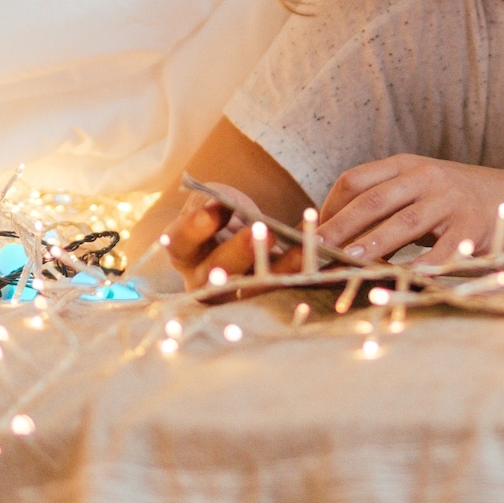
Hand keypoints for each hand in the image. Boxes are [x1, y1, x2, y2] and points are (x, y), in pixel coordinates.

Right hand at [159, 191, 302, 295]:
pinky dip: (305, 273)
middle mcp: (204, 282)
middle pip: (214, 275)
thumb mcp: (213, 204)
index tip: (214, 208)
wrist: (247, 234)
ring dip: (278, 269)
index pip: (180, 244)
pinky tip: (323, 256)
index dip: (195, 228)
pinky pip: (285, 290)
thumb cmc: (223, 215)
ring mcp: (235, 295)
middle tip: (258, 229)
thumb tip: (218, 206)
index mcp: (185, 254)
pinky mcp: (268, 298)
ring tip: (300, 247)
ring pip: (253, 290)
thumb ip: (212, 206)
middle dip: (237, 252)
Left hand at [317, 156, 503, 264]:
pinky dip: (424, 265)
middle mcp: (426, 177)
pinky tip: (407, 278)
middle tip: (314, 252)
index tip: (312, 235)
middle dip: (340, 228)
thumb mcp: (418, 188)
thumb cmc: (451, 200)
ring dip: (374, 244)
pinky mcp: (472, 226)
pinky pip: (443, 250)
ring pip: (404, 222)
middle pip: (373, 200)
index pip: (355, 180)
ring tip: (350, 263)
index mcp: (406, 166)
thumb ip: (382, 204)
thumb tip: (330, 234)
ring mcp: (450, 199)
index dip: (329, 207)